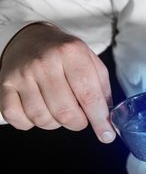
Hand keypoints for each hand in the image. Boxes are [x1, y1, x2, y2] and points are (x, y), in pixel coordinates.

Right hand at [0, 23, 114, 142]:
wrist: (31, 38)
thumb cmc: (65, 54)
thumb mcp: (91, 61)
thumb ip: (102, 89)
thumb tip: (107, 120)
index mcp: (71, 54)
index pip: (89, 95)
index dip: (99, 120)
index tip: (106, 135)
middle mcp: (45, 63)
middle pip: (65, 112)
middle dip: (77, 123)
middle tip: (80, 118)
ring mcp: (22, 74)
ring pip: (41, 118)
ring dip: (55, 123)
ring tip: (59, 111)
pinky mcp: (4, 84)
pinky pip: (16, 118)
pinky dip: (29, 123)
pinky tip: (39, 111)